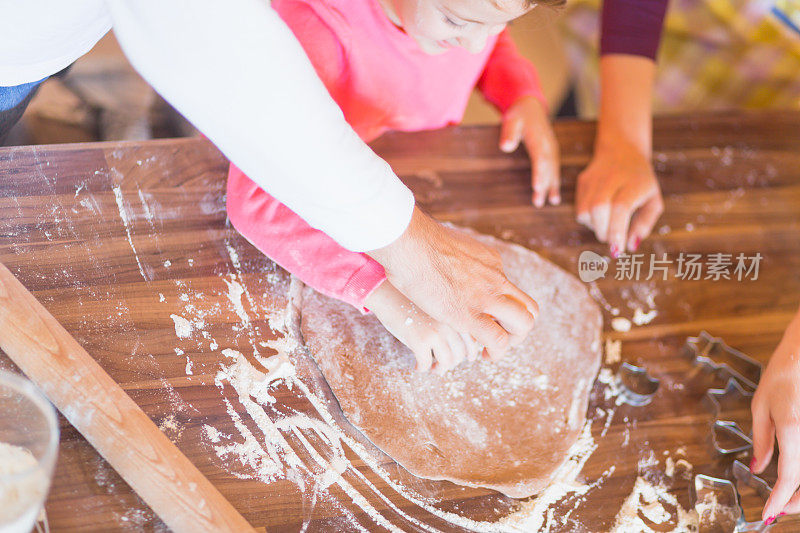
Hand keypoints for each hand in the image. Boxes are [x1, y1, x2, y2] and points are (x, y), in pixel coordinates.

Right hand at [365, 280, 481, 372]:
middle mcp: (453, 322)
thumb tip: (462, 343)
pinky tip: (418, 366)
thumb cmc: (413, 294)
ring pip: (447, 362)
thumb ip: (454, 315)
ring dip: (440, 369)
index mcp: (461, 311)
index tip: (465, 358)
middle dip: (453, 363)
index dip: (470, 353)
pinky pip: (426, 363)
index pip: (474, 340)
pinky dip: (423, 368)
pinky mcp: (420, 340)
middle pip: (461, 354)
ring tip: (433, 368)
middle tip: (444, 364)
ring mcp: (437, 332)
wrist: (388, 288)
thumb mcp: (442, 301)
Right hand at [368, 207, 537, 359]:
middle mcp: (496, 278)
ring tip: (492, 351)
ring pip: (522, 324)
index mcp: (491, 261)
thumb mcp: (449, 244)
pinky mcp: (469, 315)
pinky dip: (496, 353)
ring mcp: (485, 297)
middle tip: (500, 336)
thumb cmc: (415, 242)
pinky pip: (497, 340)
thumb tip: (449, 261)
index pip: (509, 289)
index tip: (486, 316)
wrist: (408, 244)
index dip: (501, 307)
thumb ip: (458, 257)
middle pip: (528, 308)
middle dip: (519, 328)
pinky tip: (482, 355)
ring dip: (513, 341)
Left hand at [499, 95, 559, 206]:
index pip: (540, 158)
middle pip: (548, 168)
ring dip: (551, 187)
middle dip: (544, 185)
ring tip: (549, 202)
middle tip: (538, 201)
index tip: (537, 187)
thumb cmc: (519, 115)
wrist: (530, 107)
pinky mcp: (551, 154)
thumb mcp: (511, 120)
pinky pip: (554, 170)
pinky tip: (554, 198)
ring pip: (553, 171)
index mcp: (539, 139)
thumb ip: (509, 133)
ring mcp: (552, 150)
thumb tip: (505, 147)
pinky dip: (554, 183)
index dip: (539, 173)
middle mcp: (548, 146)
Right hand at [575, 136, 662, 255]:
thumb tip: (630, 246)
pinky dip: (588, 220)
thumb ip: (644, 224)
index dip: (617, 231)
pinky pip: (579, 209)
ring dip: (595, 227)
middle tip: (612, 239)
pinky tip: (600, 215)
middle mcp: (612, 178)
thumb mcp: (653, 201)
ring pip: (584, 212)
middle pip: (598, 209)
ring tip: (607, 224)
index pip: (620, 208)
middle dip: (604, 232)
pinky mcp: (582, 181)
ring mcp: (594, 178)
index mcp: (635, 182)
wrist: (622, 150)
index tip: (618, 250)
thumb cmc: (641, 182)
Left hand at [751, 309, 799, 522]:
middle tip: (778, 508)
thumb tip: (758, 468)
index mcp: (794, 428)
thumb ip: (761, 440)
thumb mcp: (762, 405)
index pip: (791, 477)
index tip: (769, 515)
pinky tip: (797, 476)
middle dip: (796, 502)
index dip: (779, 500)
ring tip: (788, 495)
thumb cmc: (785, 372)